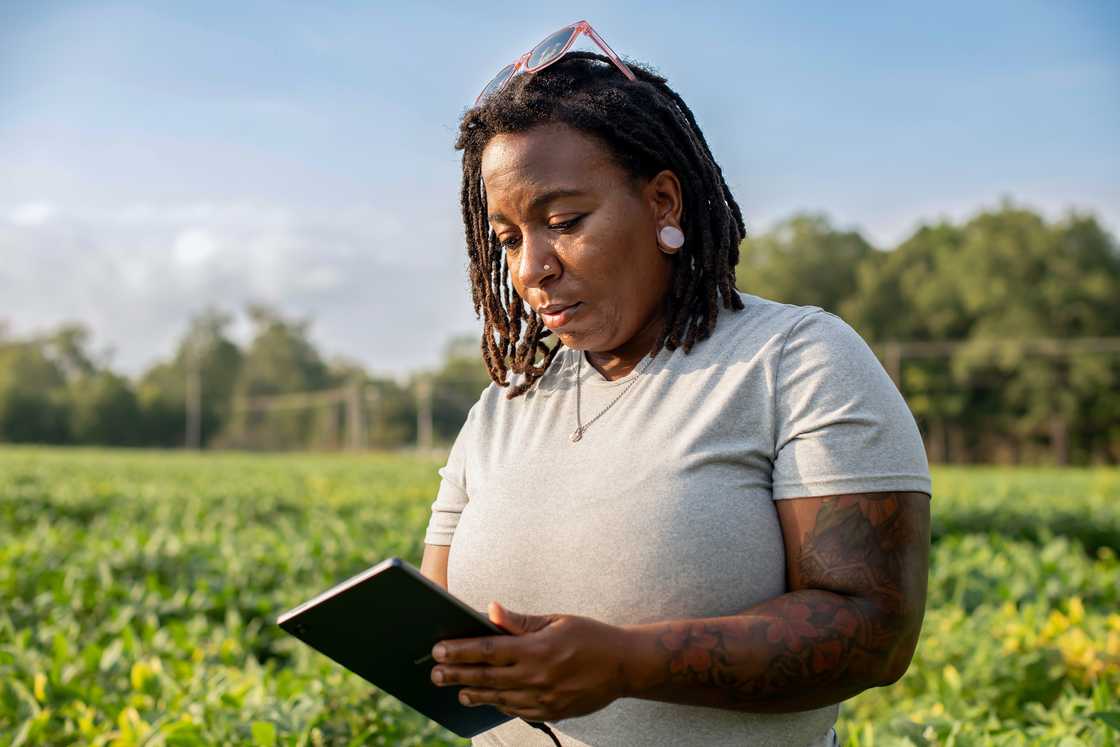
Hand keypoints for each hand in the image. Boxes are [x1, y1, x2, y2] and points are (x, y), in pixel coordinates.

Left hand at [431, 601, 629, 721]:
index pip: (487, 651)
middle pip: (486, 677)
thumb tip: (490, 610)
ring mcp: (543, 699)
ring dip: (473, 693)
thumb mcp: (556, 620)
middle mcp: (536, 677)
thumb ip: (519, 621)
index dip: (460, 651)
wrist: (624, 666)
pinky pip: (516, 710)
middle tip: (434, 674)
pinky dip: (498, 704)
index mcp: (536, 649)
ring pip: (498, 698)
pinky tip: (486, 698)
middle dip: (456, 674)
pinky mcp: (551, 712)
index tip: (438, 650)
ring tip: (455, 689)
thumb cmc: (590, 636)